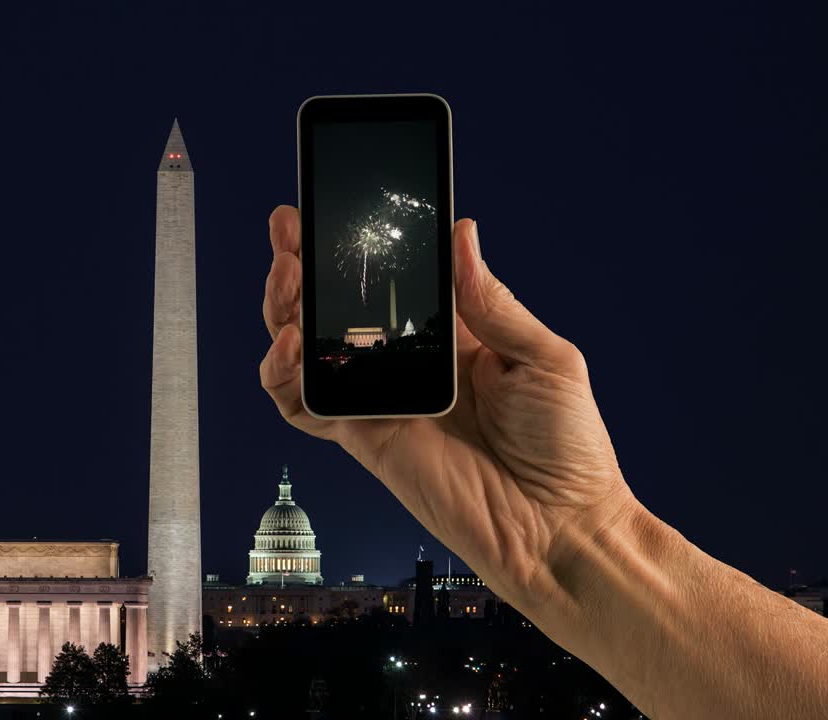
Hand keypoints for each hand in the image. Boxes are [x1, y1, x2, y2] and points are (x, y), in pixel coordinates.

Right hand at [260, 206, 636, 610]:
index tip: (335, 207)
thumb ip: (492, 302)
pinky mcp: (362, 438)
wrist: (560, 529)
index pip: (392, 281)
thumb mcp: (545, 357)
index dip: (358, 247)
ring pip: (307, 349)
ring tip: (286, 275)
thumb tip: (462, 232)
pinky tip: (290, 344)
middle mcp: (406, 364)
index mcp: (452, 335)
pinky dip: (282, 377)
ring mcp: (379, 401)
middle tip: (288, 229)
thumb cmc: (569, 447)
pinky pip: (303, 406)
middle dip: (303, 264)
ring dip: (283, 308)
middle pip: (335, 307)